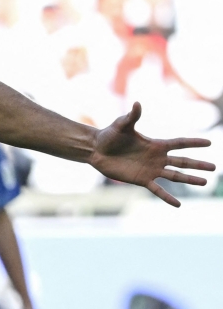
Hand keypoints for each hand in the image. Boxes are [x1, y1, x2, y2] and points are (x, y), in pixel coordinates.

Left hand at [89, 102, 214, 206]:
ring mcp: (150, 170)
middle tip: (214, 167)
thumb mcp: (122, 125)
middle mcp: (157, 158)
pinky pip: (157, 190)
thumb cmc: (110, 135)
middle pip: (182, 161)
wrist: (96, 150)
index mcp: (155, 144)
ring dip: (189, 179)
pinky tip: (178, 205)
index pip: (179, 143)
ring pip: (175, 176)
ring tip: (204, 182)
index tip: (210, 142)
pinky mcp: (141, 180)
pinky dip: (167, 197)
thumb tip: (137, 103)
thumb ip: (132, 116)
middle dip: (198, 164)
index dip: (194, 143)